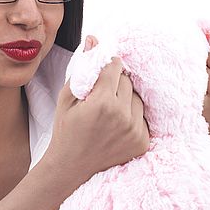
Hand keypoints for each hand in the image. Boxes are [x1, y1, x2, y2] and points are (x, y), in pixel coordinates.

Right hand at [44, 34, 149, 188]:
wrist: (70, 168)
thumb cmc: (66, 131)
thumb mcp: (67, 97)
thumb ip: (83, 68)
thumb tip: (93, 40)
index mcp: (102, 103)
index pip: (116, 68)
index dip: (109, 67)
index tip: (103, 72)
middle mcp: (122, 116)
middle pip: (127, 82)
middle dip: (115, 84)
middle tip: (101, 96)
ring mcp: (134, 131)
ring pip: (137, 98)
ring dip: (125, 100)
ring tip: (108, 112)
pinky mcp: (142, 142)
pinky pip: (143, 117)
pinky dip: (132, 117)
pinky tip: (116, 126)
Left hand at [202, 36, 209, 190]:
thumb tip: (207, 32)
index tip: (208, 56)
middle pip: (209, 51)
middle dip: (203, 60)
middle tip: (206, 76)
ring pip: (197, 64)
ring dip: (194, 72)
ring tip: (201, 87)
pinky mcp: (206, 103)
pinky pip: (189, 80)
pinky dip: (186, 84)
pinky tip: (190, 93)